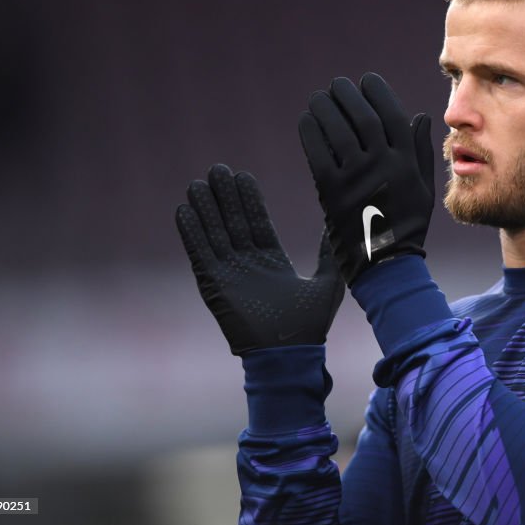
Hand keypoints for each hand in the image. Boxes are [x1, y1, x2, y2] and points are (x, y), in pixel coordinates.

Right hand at [175, 164, 344, 352]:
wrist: (290, 355)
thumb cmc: (311, 326)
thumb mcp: (328, 282)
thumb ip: (330, 253)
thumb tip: (340, 227)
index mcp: (272, 262)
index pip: (257, 223)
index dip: (249, 200)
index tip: (243, 175)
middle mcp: (248, 265)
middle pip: (232, 223)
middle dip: (225, 196)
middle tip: (217, 169)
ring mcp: (230, 275)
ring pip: (214, 234)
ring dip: (205, 208)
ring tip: (197, 183)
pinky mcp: (214, 286)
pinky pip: (200, 254)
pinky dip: (191, 233)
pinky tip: (184, 211)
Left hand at [298, 73, 434, 284]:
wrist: (385, 264)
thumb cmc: (407, 224)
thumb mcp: (424, 187)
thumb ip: (421, 150)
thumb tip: (420, 116)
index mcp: (407, 163)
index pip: (392, 116)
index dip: (379, 93)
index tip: (367, 80)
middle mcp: (384, 166)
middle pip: (364, 118)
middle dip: (349, 96)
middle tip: (338, 84)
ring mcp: (357, 179)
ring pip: (339, 131)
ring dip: (326, 109)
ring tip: (319, 97)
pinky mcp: (333, 192)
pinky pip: (318, 153)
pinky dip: (311, 133)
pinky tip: (307, 120)